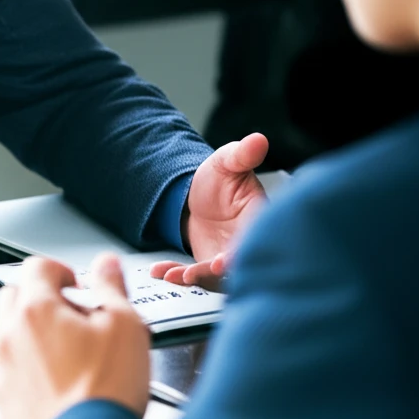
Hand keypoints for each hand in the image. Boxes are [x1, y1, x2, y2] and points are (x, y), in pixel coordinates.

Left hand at [0, 255, 150, 418]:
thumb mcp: (125, 327)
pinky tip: (61, 384)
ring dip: (35, 334)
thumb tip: (106, 266)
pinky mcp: (5, 401)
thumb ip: (112, 288)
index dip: (62, 270)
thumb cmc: (104, 393)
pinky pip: (12, 372)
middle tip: (73, 315)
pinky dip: (31, 369)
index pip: (37, 267)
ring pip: (11, 336)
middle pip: (14, 297)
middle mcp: (10, 337)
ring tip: (72, 353)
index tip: (77, 285)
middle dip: (41, 298)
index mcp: (36, 310)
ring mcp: (3, 371)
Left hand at [151, 133, 268, 290]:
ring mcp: (226, 258)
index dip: (239, 253)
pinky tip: (161, 272)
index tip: (222, 261)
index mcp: (257, 219)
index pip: (253, 240)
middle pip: (235, 265)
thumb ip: (242, 154)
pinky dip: (177, 275)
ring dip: (194, 279)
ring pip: (214, 276)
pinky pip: (193, 275)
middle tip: (193, 274)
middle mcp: (244, 243)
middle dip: (215, 274)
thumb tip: (257, 140)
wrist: (197, 194)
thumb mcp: (228, 162)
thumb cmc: (220, 179)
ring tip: (173, 276)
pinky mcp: (207, 267)